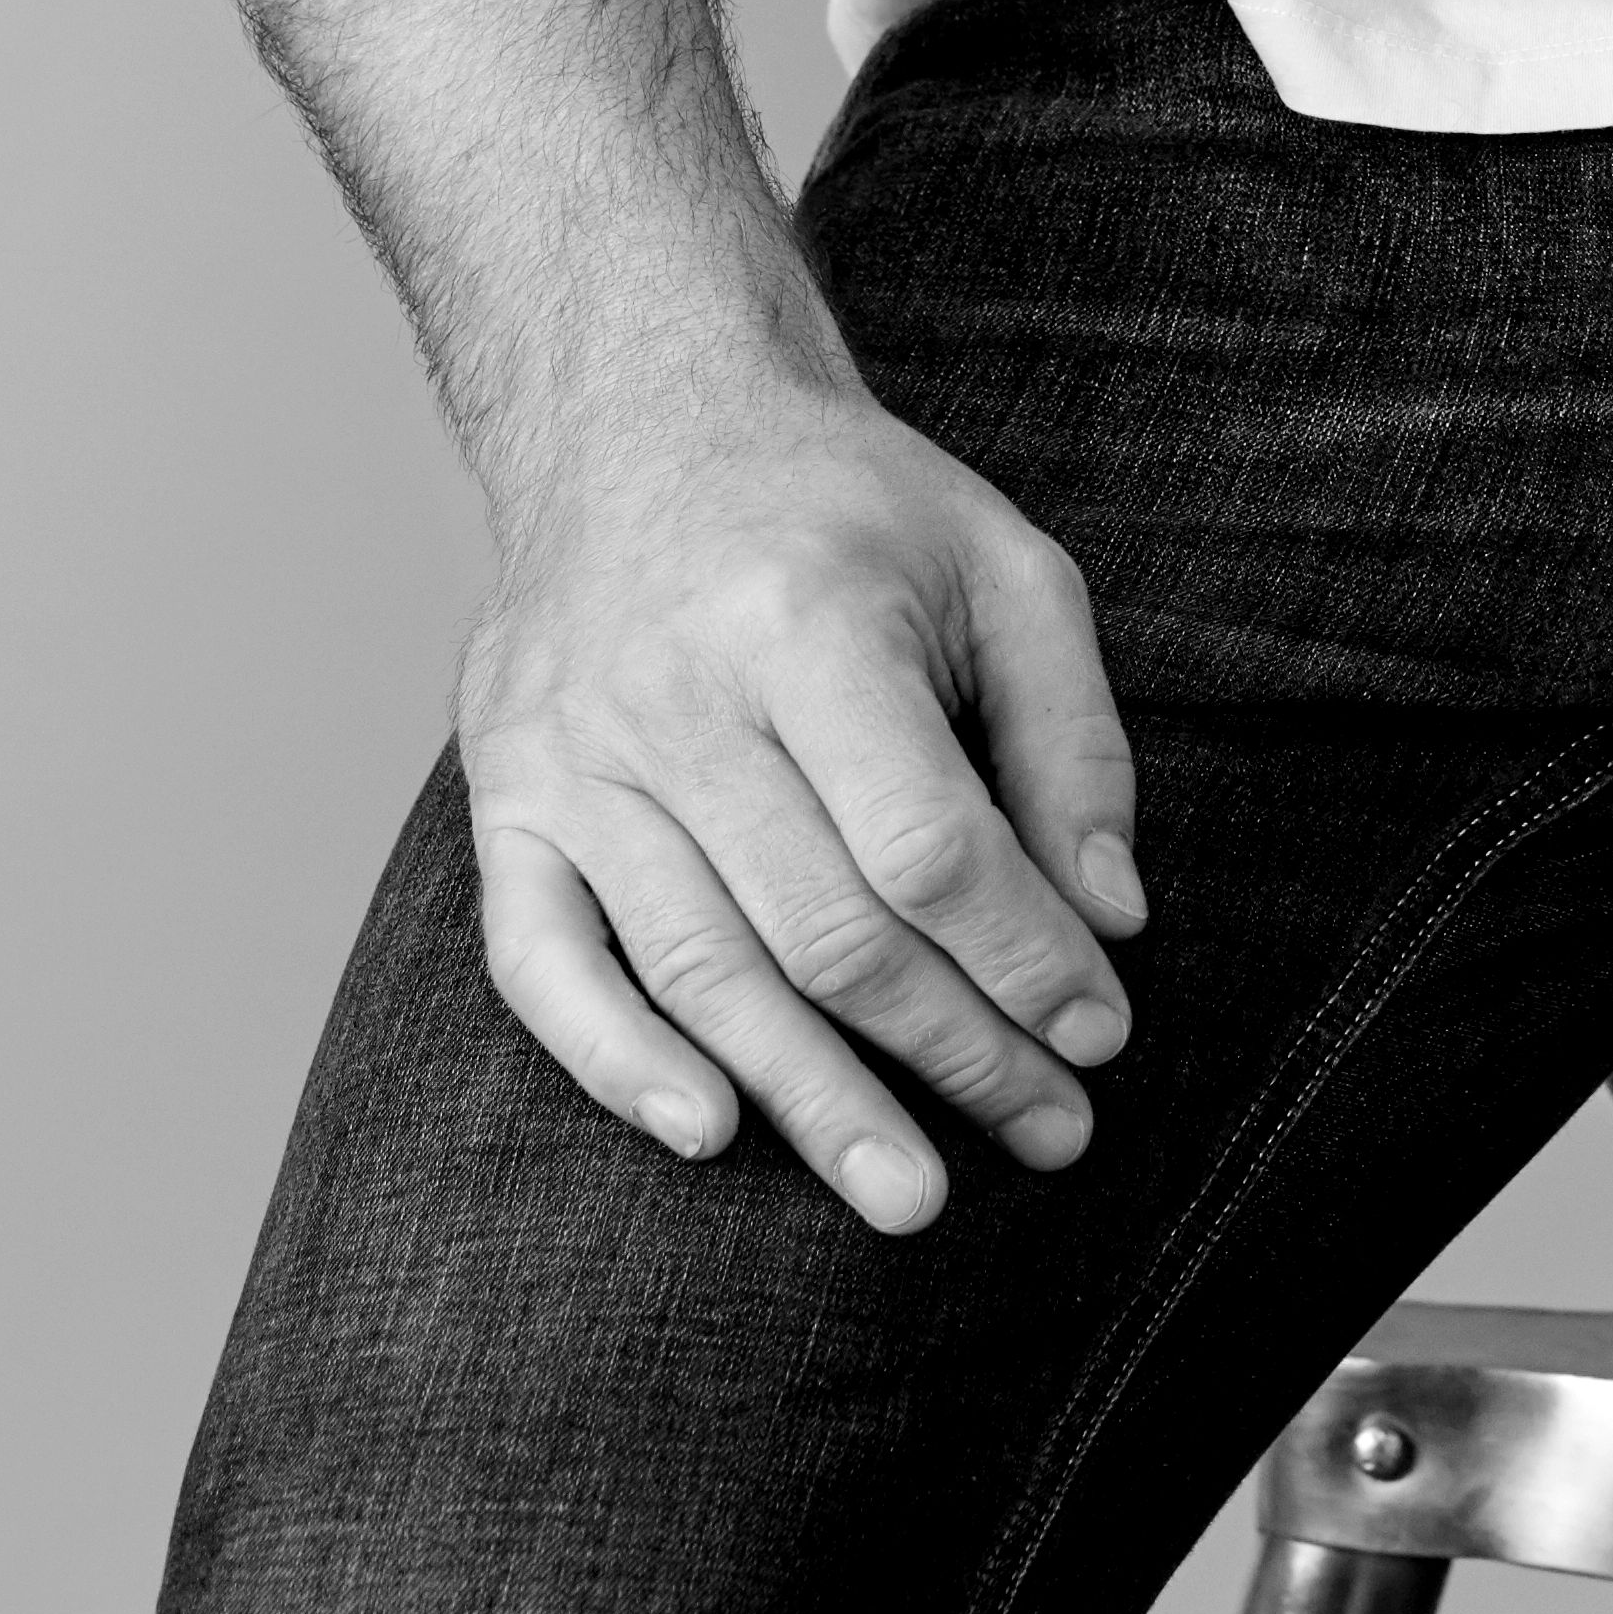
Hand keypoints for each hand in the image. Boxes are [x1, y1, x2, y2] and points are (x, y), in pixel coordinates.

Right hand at [458, 361, 1145, 1222]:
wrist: (640, 420)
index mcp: (806, 617)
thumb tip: (1110, 918)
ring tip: (911, 1194)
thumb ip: (1073, 739)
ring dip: (812, 1100)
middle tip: (1048, 1136)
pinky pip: (542, 965)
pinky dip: (618, 1064)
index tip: (1098, 1032)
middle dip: (952, 1052)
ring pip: (700, 969)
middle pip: (824, 929)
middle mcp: (674, 691)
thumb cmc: (848, 510)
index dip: (1021, 956)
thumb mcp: (1003, 568)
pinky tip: (711, 1132)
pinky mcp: (502, 797)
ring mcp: (571, 753)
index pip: (924, 842)